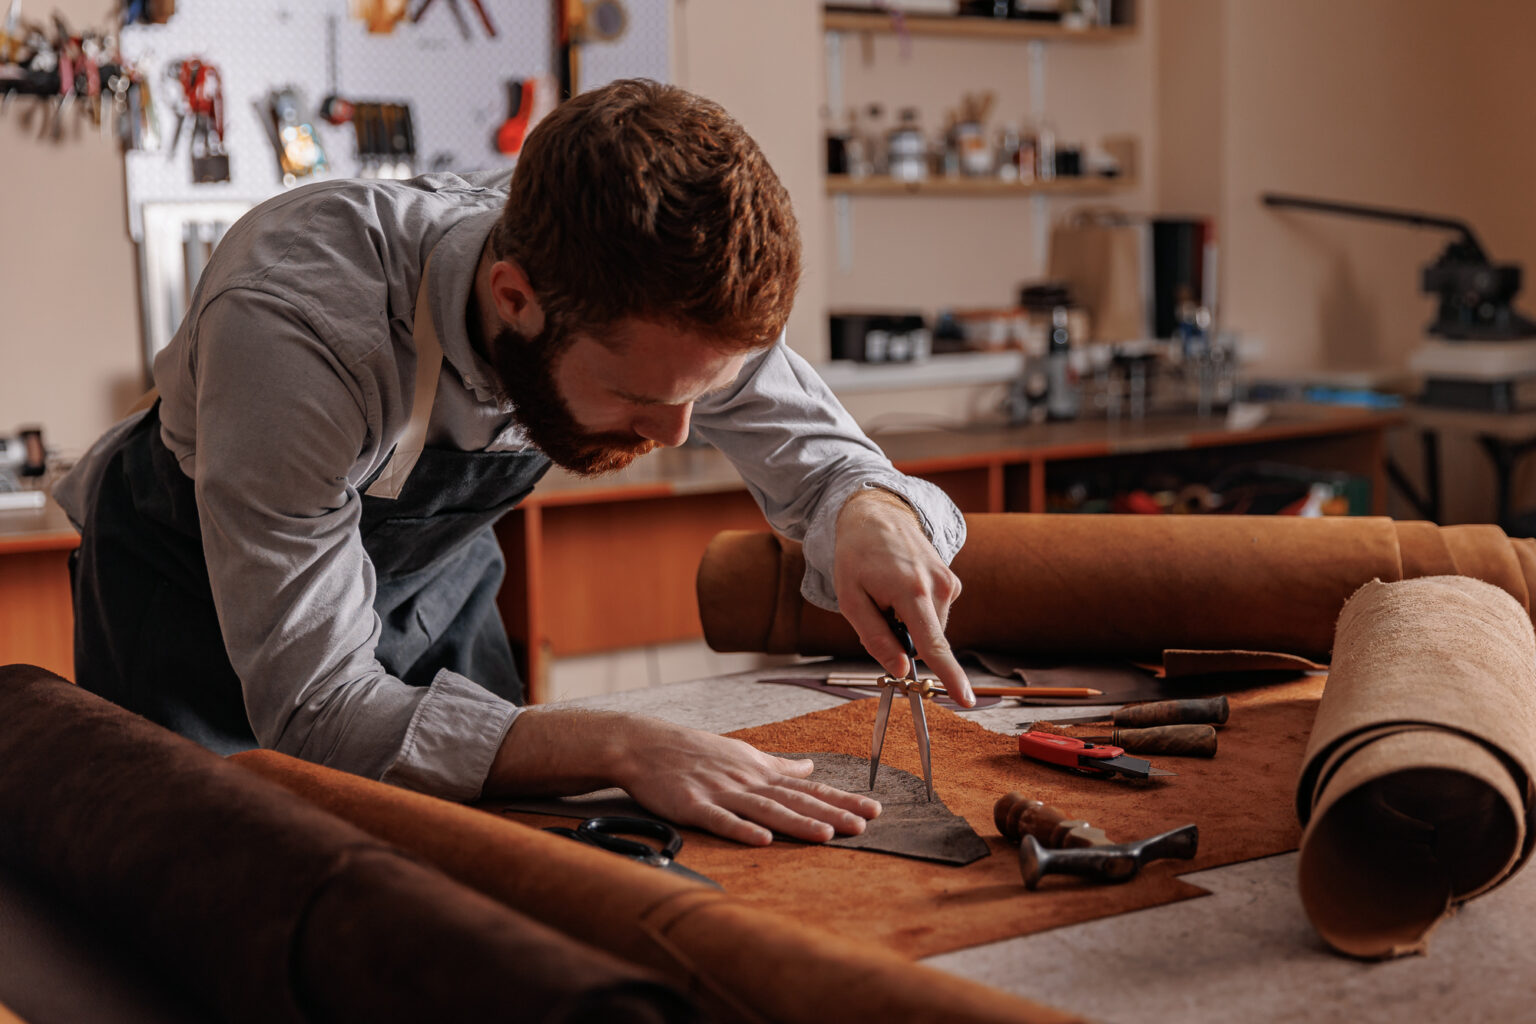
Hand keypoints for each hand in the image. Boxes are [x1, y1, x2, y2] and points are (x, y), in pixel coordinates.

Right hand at [610, 715, 880, 845]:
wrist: (644, 744)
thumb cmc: (694, 751)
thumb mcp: (742, 753)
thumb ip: (778, 765)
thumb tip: (811, 765)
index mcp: (759, 771)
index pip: (807, 787)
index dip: (840, 798)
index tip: (873, 809)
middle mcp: (747, 781)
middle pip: (794, 799)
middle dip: (831, 812)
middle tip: (864, 824)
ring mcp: (721, 792)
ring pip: (765, 810)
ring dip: (797, 823)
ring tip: (827, 835)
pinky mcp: (692, 805)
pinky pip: (720, 820)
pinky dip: (741, 830)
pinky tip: (762, 841)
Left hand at [833, 488, 972, 705]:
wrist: (876, 514)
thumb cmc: (857, 556)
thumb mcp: (851, 600)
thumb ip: (876, 638)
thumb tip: (902, 670)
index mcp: (912, 591)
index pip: (934, 644)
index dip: (950, 676)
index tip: (967, 700)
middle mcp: (939, 586)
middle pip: (926, 640)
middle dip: (903, 639)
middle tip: (877, 609)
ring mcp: (949, 582)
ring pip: (930, 628)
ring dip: (908, 622)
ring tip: (888, 591)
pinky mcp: (951, 581)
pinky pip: (934, 613)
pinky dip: (916, 610)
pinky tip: (901, 585)